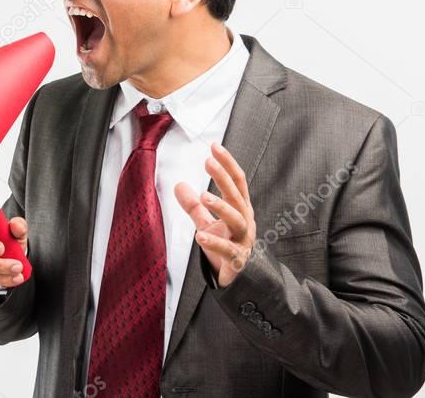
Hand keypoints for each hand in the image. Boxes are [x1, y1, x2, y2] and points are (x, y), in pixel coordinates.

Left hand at [174, 141, 255, 287]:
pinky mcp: (237, 259)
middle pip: (236, 195)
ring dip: (221, 207)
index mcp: (240, 209)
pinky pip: (227, 249)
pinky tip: (200, 235)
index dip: (227, 163)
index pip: (237, 181)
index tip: (214, 146)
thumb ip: (194, 205)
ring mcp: (243, 240)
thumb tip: (178, 184)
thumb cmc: (225, 245)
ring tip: (203, 196)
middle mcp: (245, 221)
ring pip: (237, 220)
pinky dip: (215, 242)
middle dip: (223, 177)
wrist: (239, 278)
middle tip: (209, 162)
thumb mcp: (206, 222)